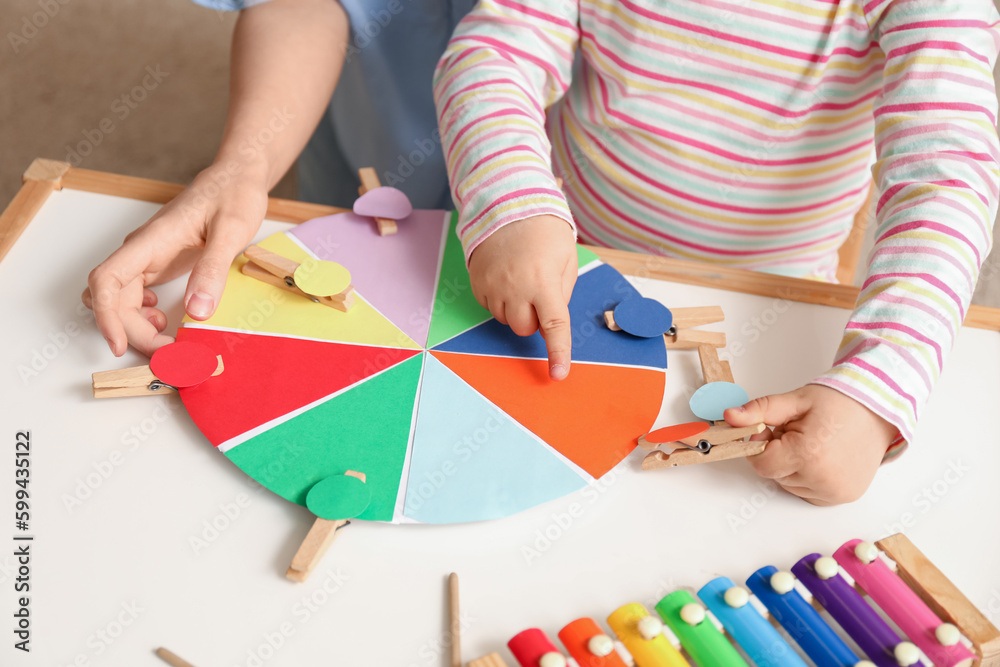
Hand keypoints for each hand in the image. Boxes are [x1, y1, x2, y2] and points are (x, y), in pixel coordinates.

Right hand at [83, 164, 267, 356]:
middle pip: (113, 299)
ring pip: (121, 301)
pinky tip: (168, 320)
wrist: (236, 177)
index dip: (105, 315)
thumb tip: (198, 311)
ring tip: (171, 338)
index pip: (106, 278)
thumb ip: (213, 270)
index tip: (119, 344)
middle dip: (133, 332)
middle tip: (170, 354)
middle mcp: (141, 250)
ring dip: (137, 326)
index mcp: (152, 240)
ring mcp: (146, 258)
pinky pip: (135, 297)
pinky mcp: (157, 265)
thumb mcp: (231, 232)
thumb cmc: (233, 195)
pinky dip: (144, 316)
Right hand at [467, 214, 576, 379]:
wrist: (507, 205)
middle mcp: (515, 287)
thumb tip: (550, 325)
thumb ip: (562, 294)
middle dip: (534, 319)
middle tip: (539, 292)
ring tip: (520, 278)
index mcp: (544, 281)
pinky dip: (500, 299)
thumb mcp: (566, 260)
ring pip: (506, 319)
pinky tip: (505, 276)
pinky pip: (490, 306)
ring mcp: (492, 286)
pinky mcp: (477, 283)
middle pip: (524, 328)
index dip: (558, 352)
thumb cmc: (544, 233)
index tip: (558, 375)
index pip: (554, 325)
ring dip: (516, 308)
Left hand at [723, 384, 897, 504]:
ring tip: (815, 443)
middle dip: (779, 453)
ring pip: (790, 485)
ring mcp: (835, 492)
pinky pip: (808, 493)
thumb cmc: (838, 403)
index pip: (761, 464)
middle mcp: (822, 479)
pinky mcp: (844, 497)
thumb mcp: (794, 401)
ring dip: (793, 467)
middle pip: (775, 474)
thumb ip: (758, 411)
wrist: (879, 410)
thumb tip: (729, 417)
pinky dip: (808, 477)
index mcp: (807, 454)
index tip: (773, 430)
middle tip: (799, 432)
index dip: (762, 446)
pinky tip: (824, 458)